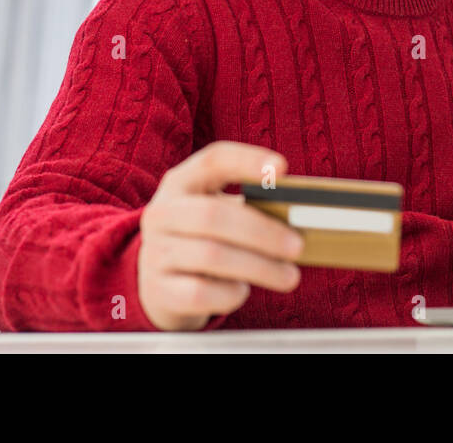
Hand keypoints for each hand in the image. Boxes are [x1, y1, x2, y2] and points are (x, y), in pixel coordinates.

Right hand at [137, 141, 304, 330]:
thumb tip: (297, 222)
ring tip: (289, 276)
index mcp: (180, 182)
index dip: (246, 160)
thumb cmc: (204, 239)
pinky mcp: (160, 290)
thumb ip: (249, 209)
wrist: (160, 283)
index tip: (282, 168)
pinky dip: (230, 293)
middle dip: (262, 231)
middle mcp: (161, 213)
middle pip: (213, 214)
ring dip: (259, 267)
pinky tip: (243, 290)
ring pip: (212, 256)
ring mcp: (156, 252)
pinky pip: (201, 292)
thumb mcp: (218, 214)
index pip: (212, 160)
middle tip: (297, 246)